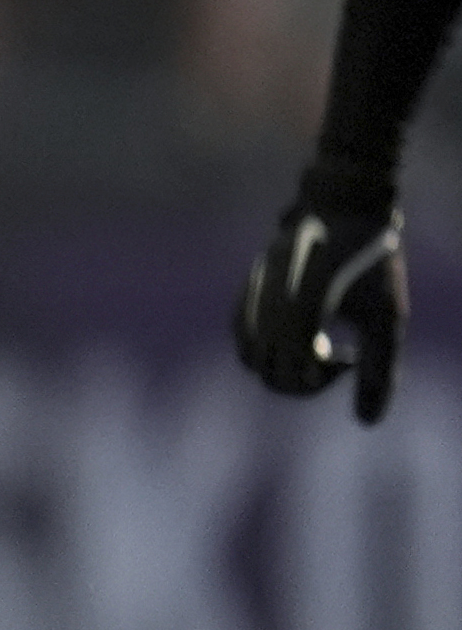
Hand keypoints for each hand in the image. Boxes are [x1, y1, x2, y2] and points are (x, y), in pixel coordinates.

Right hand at [238, 173, 407, 422]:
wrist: (343, 206)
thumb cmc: (373, 262)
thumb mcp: (388, 316)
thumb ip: (379, 370)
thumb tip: (366, 423)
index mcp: (309, 296)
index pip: (294, 366)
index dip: (318, 378)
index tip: (349, 359)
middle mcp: (272, 292)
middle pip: (267, 368)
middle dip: (299, 377)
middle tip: (336, 358)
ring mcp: (254, 287)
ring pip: (249, 354)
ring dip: (279, 363)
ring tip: (312, 344)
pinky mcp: (246, 286)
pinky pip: (241, 333)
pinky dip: (263, 346)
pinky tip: (295, 332)